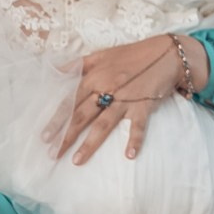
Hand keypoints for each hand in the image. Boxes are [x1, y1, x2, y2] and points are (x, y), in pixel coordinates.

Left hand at [56, 35, 184, 164]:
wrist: (168, 53)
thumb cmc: (134, 54)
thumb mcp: (103, 54)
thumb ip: (79, 64)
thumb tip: (56, 70)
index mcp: (95, 76)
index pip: (70, 101)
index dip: (57, 119)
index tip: (44, 137)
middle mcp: (107, 89)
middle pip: (82, 116)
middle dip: (66, 136)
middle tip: (53, 154)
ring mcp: (126, 99)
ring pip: (103, 124)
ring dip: (90, 144)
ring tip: (77, 161)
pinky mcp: (144, 105)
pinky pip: (138, 126)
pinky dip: (135, 140)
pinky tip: (129, 155)